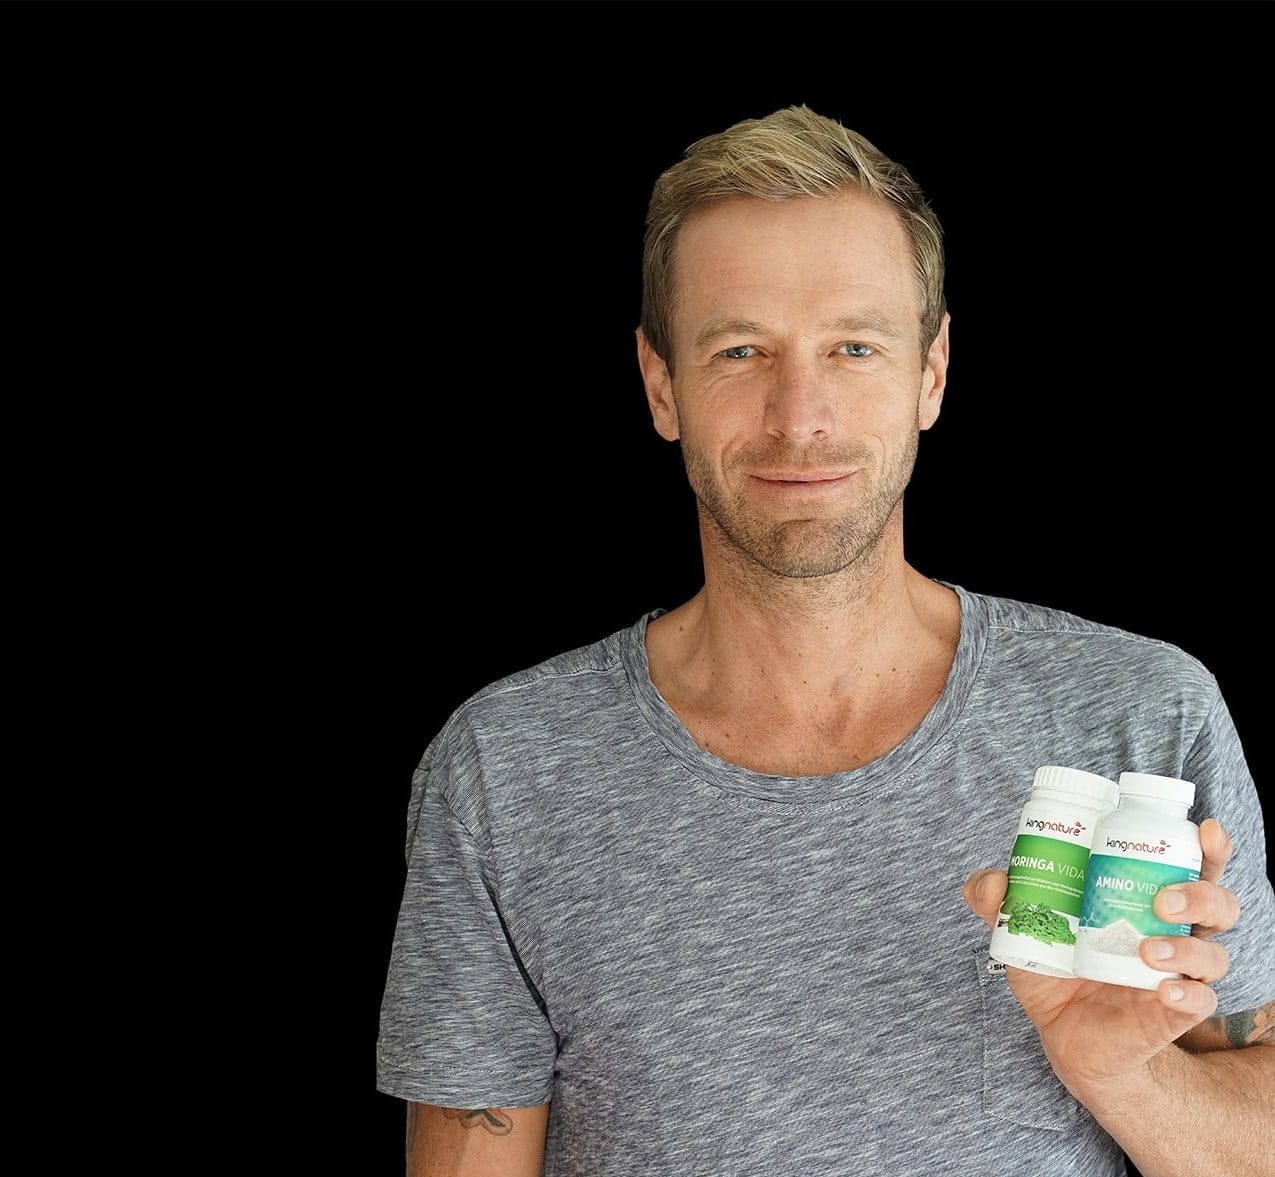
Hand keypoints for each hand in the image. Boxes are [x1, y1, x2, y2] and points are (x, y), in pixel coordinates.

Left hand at [962, 817, 1240, 1096]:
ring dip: (1188, 948)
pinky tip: (1164, 990)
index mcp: (1145, 897)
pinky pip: (1200, 1002)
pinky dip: (1188, 995)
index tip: (1205, 829)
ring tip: (1149, 950)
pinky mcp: (1172, 1013)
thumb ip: (999, 900)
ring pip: (1213, 954)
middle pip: (1217, 903)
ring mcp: (1176, 973)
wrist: (1059, 1033)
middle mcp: (1172, 931)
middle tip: (1161, 898)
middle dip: (1200, 893)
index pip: (1191, 864)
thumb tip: (992, 881)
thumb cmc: (1052, 967)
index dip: (1207, 846)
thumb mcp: (1022, 928)